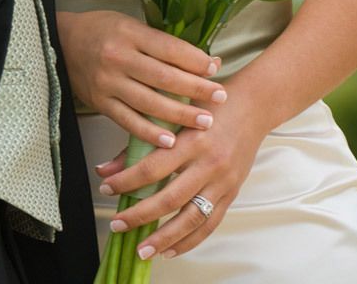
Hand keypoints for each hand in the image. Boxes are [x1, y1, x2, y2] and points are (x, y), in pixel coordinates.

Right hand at [56, 10, 226, 147]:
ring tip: (205, 122)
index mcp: (128, 33)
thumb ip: (167, 45)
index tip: (215, 69)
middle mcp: (117, 57)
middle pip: (163, 77)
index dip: (195, 60)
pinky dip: (150, 133)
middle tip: (220, 98)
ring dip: (180, 115)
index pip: (168, 48)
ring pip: (149, 103)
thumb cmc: (103, 31)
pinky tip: (170, 141)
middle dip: (196, 89)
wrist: (60, 43)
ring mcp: (107, 82)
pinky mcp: (100, 102)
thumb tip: (210, 63)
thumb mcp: (132, 26)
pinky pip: (128, 121)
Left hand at [97, 89, 269, 262]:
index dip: (126, 181)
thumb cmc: (205, 106)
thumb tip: (104, 170)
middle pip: (171, 198)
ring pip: (192, 218)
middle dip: (141, 216)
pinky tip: (170, 250)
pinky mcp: (232, 193)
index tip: (106, 188)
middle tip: (117, 224)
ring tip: (143, 250)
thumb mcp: (170, 115)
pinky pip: (210, 223)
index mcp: (191, 141)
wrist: (251, 106)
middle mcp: (209, 164)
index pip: (153, 168)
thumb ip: (139, 141)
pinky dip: (190, 240)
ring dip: (165, 238)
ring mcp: (223, 182)